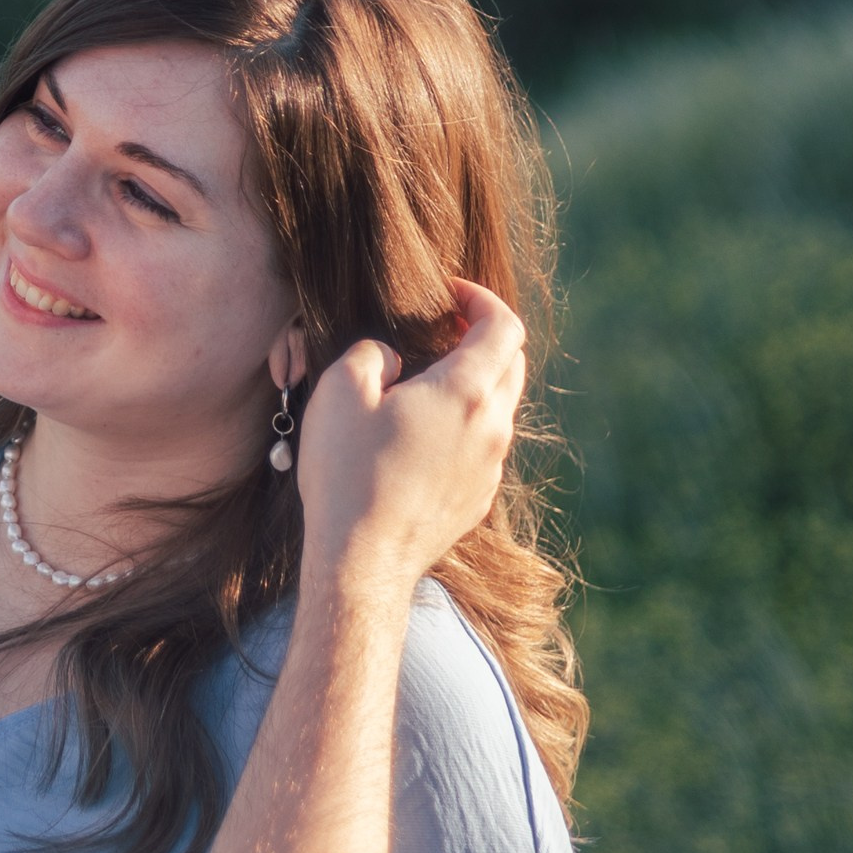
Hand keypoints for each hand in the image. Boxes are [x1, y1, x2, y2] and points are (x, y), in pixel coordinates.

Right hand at [294, 278, 524, 596]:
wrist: (361, 561)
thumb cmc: (348, 472)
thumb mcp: (340, 390)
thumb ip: (371, 353)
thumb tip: (392, 358)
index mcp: (465, 392)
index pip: (504, 326)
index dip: (481, 298)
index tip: (450, 292)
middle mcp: (492, 428)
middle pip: (512, 364)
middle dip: (484, 336)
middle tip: (442, 328)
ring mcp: (489, 467)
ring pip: (500, 407)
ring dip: (475, 382)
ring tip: (426, 381)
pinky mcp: (478, 497)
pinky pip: (484, 445)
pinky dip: (466, 424)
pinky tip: (421, 434)